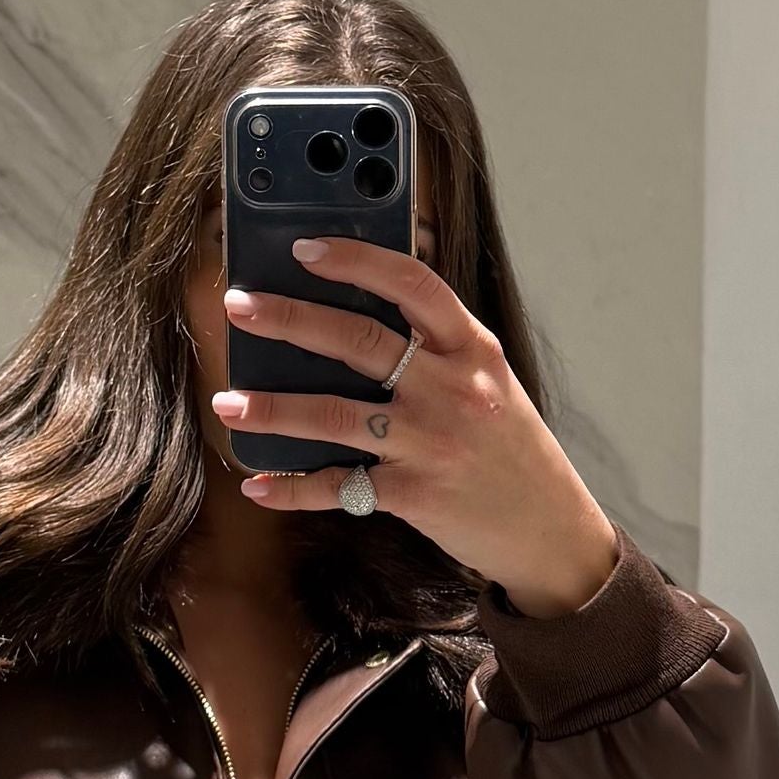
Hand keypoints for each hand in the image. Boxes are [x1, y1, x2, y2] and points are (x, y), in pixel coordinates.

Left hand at [211, 236, 620, 618]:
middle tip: (239, 305)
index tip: (306, 249)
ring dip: (273, 409)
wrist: (551, 530)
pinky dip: (294, 489)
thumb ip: (439, 349)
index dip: (356, 262)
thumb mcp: (490, 382)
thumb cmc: (512, 451)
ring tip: (227, 403)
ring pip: (334, 414)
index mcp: (471, 348)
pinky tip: (259, 486)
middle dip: (289, 319)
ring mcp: (431, 442)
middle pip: (358, 342)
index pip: (412, 284)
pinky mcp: (415, 494)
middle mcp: (450, 388)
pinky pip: (340, 486)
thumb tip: (365, 314)